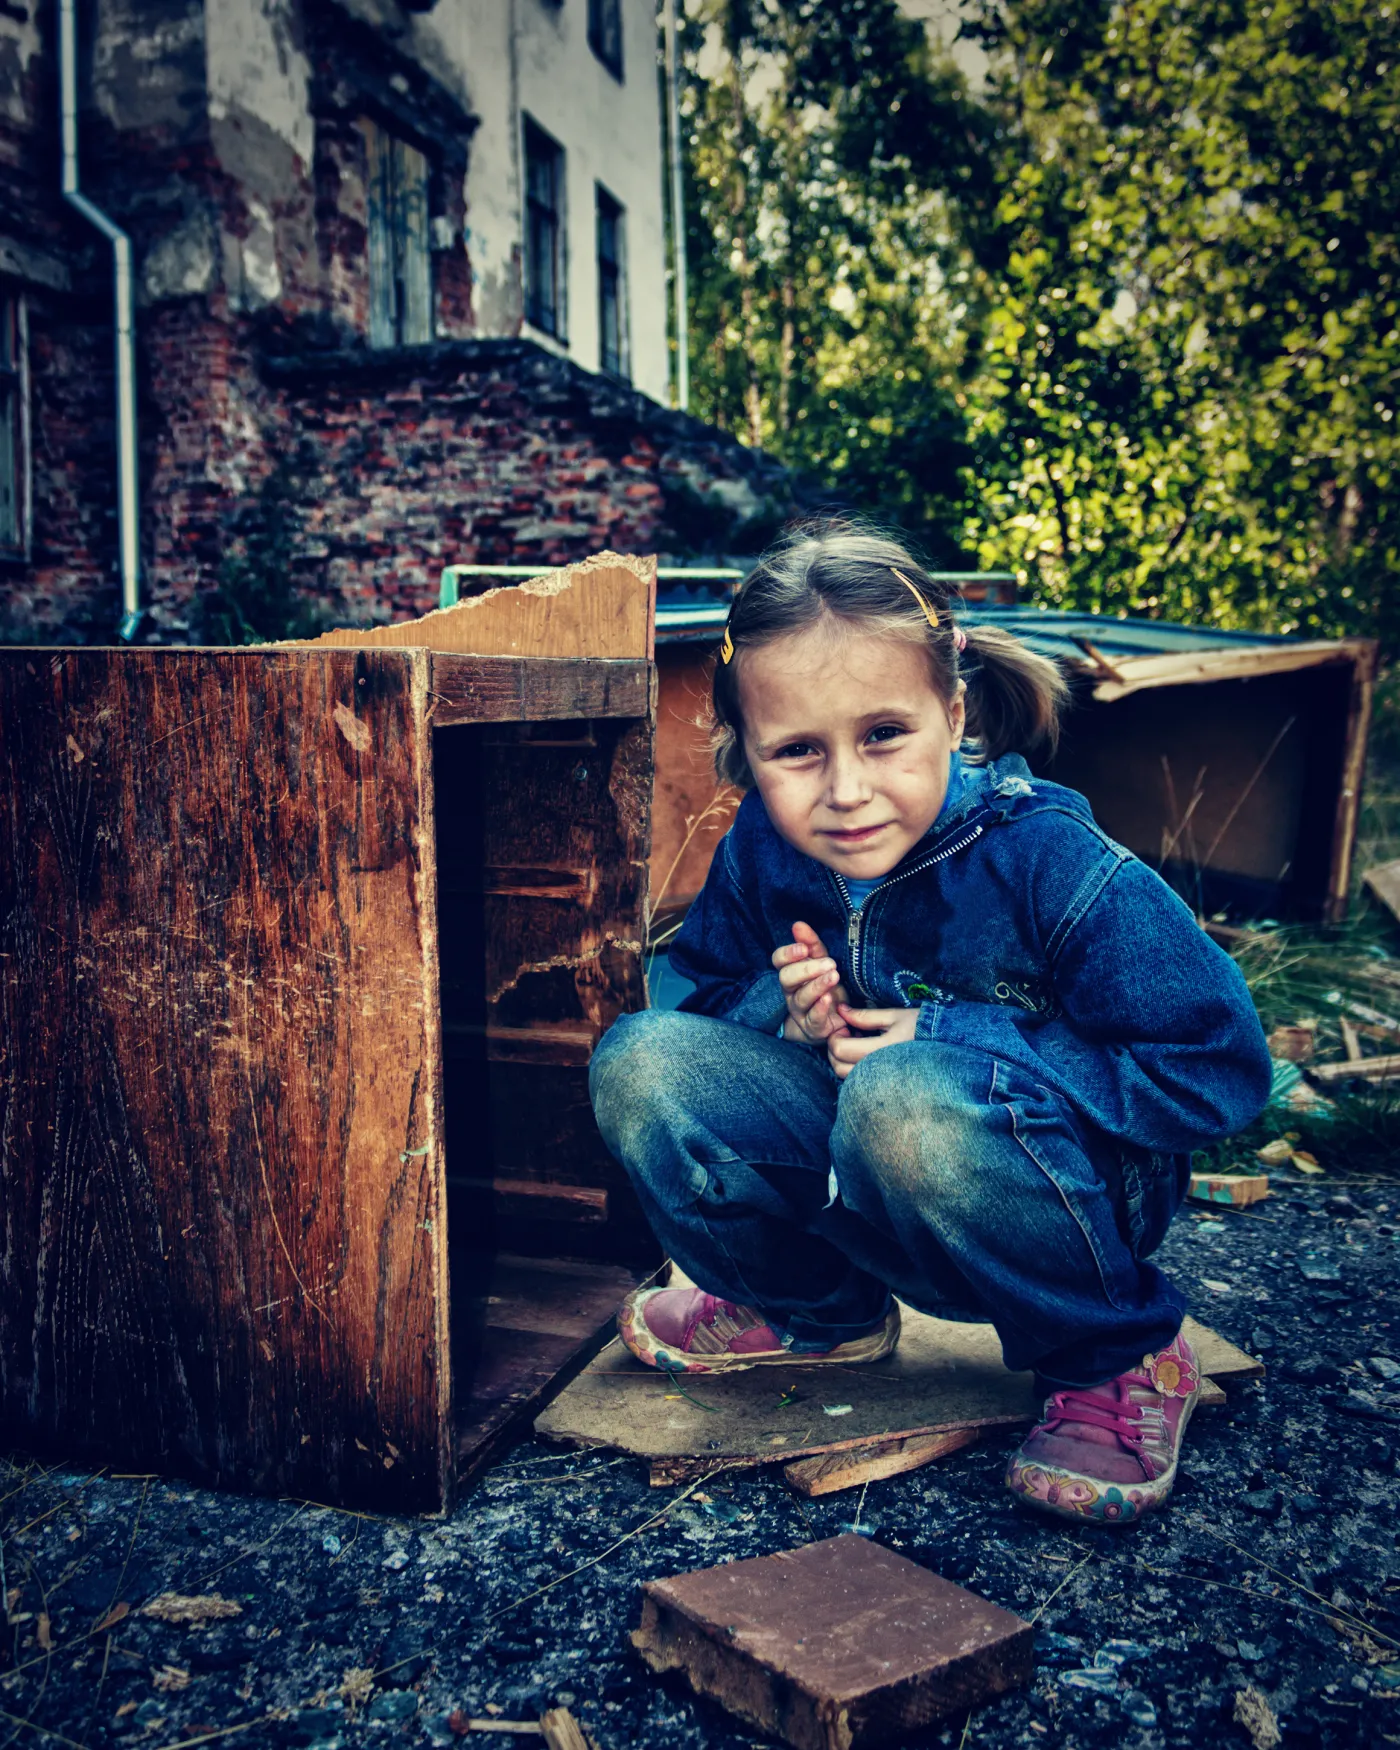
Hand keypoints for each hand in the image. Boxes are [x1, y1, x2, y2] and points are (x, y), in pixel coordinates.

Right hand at [772, 920, 851, 1044]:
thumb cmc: (827, 986)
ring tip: (834, 976)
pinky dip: (820, 1009)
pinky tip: (829, 999)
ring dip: (817, 986)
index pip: (779, 961)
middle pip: (787, 979)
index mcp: (792, 973)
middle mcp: (791, 992)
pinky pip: (813, 1019)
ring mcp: (801, 1011)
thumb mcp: (822, 962)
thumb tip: (798, 924)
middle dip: (806, 969)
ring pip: (802, 998)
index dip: (788, 954)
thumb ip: (812, 944)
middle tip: (829, 964)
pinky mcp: (814, 1028)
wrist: (837, 1019)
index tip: (803, 949)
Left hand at [827, 1005, 918, 1079]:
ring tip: (856, 1043)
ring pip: (845, 1076)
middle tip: (847, 1034)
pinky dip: (852, 1068)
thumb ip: (864, 1016)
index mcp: (881, 1050)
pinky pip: (857, 1081)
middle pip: (838, 1067)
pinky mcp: (883, 1085)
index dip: (835, 1036)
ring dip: (842, 1059)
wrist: (946, 1044)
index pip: (840, 1049)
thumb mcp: (894, 1016)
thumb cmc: (921, 1026)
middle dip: (835, 1049)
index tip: (846, 1026)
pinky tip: (864, 1054)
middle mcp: (879, 1070)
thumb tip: (840, 1010)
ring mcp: (881, 1081)